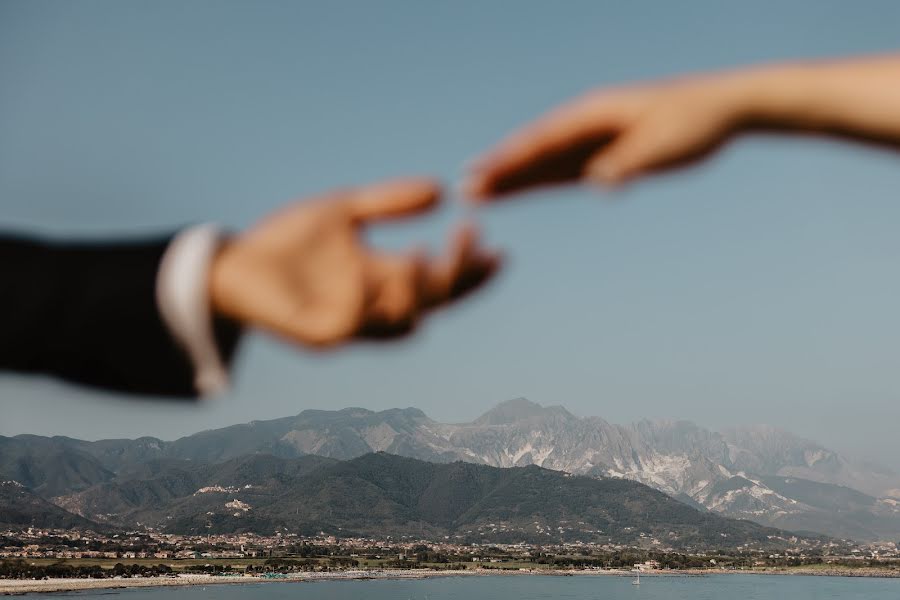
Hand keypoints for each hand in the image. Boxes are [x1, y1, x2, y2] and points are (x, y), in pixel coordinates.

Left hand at [209, 178, 500, 346]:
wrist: (230, 265)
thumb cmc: (285, 242)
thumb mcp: (344, 209)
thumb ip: (388, 203)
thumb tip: (442, 191)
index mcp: (386, 279)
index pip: (441, 283)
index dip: (471, 271)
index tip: (496, 246)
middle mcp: (376, 307)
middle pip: (434, 305)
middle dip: (459, 278)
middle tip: (470, 242)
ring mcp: (350, 326)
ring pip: (402, 324)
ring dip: (419, 294)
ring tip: (425, 255)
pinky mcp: (319, 337)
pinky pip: (352, 327)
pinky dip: (366, 304)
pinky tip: (370, 274)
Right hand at [466, 75, 750, 196]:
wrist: (726, 108)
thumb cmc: (698, 121)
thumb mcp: (667, 145)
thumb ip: (630, 163)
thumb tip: (597, 182)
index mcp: (595, 114)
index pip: (543, 141)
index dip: (509, 161)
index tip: (479, 175)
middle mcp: (586, 125)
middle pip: (534, 151)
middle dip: (499, 171)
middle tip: (463, 190)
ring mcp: (593, 140)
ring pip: (544, 163)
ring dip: (513, 179)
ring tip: (479, 195)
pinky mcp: (604, 155)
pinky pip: (564, 171)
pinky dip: (539, 182)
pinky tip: (518, 193)